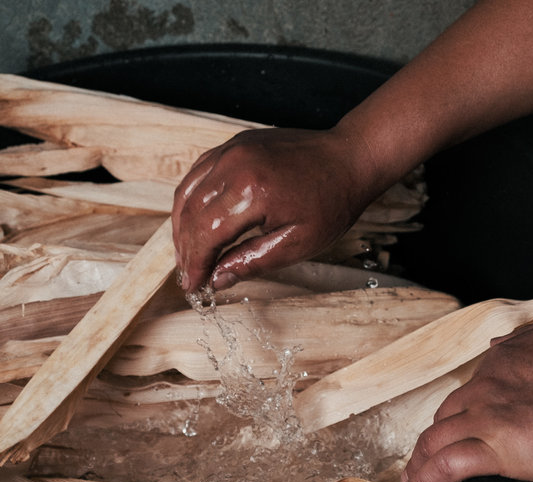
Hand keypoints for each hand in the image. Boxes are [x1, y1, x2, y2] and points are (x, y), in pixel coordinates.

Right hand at [172, 127, 377, 292]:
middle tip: (189, 276)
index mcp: (252, 192)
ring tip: (188, 254)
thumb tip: (218, 279)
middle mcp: (234, 165)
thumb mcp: (298, 243)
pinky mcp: (234, 144)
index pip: (206, 235)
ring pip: (188, 192)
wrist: (350, 158)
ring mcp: (231, 150)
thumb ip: (253, 261)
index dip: (195, 264)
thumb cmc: (332, 202)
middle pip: (191, 214)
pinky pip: (198, 173)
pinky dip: (190, 200)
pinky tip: (194, 221)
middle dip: (185, 250)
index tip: (194, 286)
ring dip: (182, 226)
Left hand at [401, 318, 532, 481]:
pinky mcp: (495, 449)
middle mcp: (491, 383)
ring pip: (436, 438)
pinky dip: (426, 480)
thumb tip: (504, 343)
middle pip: (448, 411)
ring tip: (413, 479)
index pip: (476, 383)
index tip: (464, 419)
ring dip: (420, 461)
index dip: (466, 405)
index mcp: (509, 358)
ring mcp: (489, 416)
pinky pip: (446, 466)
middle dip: (435, 434)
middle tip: (430, 453)